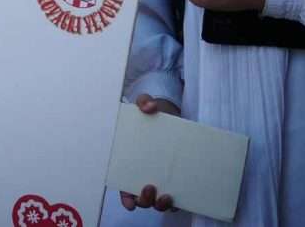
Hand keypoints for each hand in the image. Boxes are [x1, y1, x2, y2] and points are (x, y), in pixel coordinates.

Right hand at [119, 94, 181, 211]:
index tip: (130, 202)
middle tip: (150, 188)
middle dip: (144, 200)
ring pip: (158, 202)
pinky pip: (177, 198)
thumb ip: (143, 101)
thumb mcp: (145, 103)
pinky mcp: (177, 179)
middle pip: (142, 198)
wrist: (171, 114)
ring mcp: (162, 179)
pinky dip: (177, 203)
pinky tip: (180, 198)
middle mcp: (145, 175)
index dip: (126, 197)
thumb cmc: (152, 113)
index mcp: (131, 162)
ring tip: (167, 196)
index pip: (124, 186)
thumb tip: (149, 107)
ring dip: (161, 205)